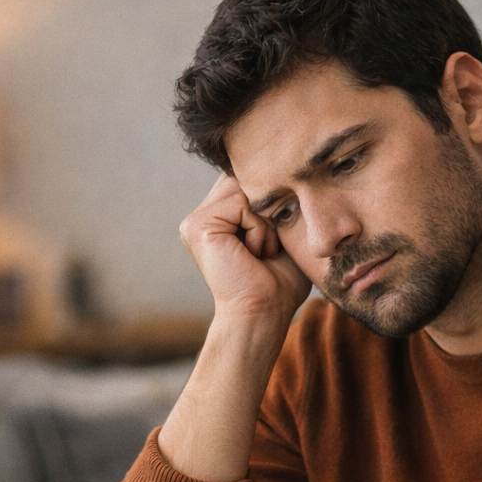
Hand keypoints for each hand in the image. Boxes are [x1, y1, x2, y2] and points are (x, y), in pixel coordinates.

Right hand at [180, 174, 310, 325]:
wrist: (264, 314)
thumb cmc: (279, 282)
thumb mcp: (280, 233)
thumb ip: (274, 202)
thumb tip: (286, 167)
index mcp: (217, 218)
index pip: (248, 182)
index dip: (271, 202)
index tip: (274, 238)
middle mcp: (202, 216)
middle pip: (245, 179)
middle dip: (268, 210)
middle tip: (267, 249)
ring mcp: (195, 221)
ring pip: (246, 189)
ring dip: (265, 222)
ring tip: (259, 252)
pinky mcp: (197, 226)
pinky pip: (242, 204)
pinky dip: (258, 229)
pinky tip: (252, 254)